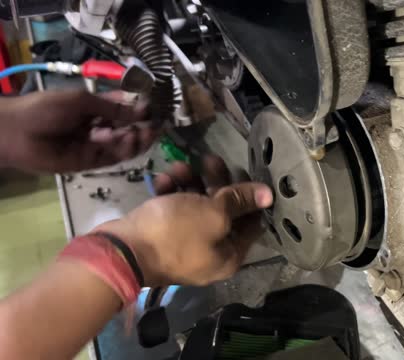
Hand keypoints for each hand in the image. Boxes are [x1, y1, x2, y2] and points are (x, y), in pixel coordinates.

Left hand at [0, 90, 156, 172]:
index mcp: (93, 109)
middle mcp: (97, 127)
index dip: (139, 109)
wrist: (16, 133)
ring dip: (137, 139)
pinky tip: (133, 142)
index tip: (156, 108)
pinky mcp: (90, 163)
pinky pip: (112, 158)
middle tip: (158, 124)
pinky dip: (125, 151)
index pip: (122, 109)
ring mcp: (94, 146)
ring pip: (123, 145)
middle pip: (127, 128)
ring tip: (149, 133)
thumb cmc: (44, 109)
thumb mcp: (81, 101)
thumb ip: (112, 108)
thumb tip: (141, 110)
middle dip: (143, 126)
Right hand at [95, 156, 272, 286]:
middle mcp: (211, 253)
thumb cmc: (175, 233)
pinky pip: (174, 211)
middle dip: (217, 182)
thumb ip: (240, 201)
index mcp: (230, 255)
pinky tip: (163, 179)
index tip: (247, 172)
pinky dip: (171, 193)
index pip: (252, 223)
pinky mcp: (162, 236)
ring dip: (191, 183)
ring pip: (196, 206)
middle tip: (211, 158)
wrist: (120, 252)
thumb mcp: (214, 213)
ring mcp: (185, 245)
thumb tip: (269, 195)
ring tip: (180, 166)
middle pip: (224, 212)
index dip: (252, 196)